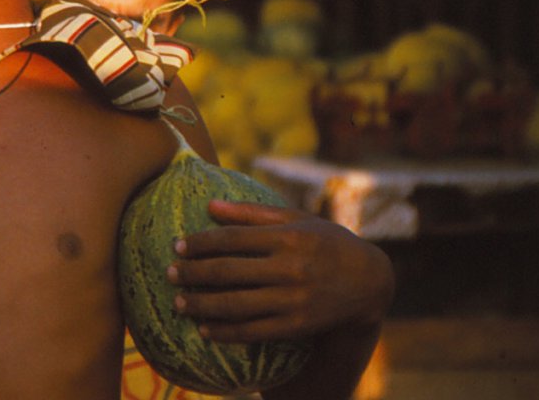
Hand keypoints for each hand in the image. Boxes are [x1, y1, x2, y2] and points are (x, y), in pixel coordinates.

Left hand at [168, 200, 393, 343]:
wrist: (370, 282)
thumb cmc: (327, 242)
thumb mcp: (297, 220)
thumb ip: (252, 213)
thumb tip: (209, 205)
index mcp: (288, 237)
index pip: (233, 239)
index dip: (201, 243)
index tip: (177, 247)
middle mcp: (290, 268)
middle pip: (229, 272)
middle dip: (194, 274)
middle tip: (168, 273)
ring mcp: (294, 300)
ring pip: (237, 304)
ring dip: (203, 305)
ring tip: (179, 303)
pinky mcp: (297, 326)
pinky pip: (255, 331)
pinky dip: (227, 332)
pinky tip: (205, 330)